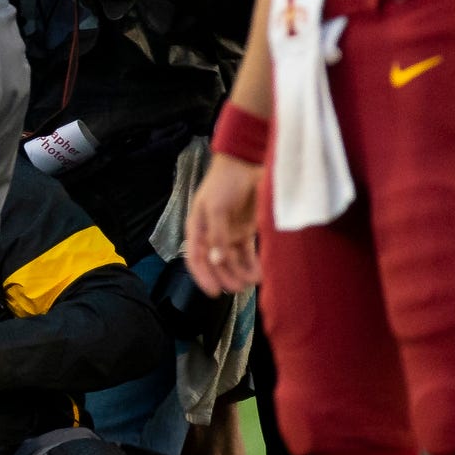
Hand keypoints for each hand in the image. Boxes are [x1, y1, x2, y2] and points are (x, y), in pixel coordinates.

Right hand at [182, 153, 259, 295]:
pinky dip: (252, 264)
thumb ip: (217, 234)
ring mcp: (229, 233)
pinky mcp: (246, 231)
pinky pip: (247, 254)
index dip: (202, 276)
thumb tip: (216, 260)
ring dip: (240, 273)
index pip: (195, 258)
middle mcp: (212, 234)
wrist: (246, 163)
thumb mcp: (216, 207)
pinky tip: (259, 272)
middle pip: (216, 263)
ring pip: (232, 261)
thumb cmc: (223, 181)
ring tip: (252, 280)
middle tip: (238, 287)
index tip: (213, 292)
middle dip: (226, 277)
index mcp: (197, 228)